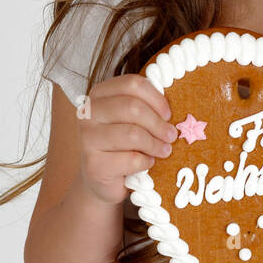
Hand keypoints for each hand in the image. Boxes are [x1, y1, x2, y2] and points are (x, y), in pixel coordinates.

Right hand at [75, 74, 177, 204]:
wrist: (102, 178)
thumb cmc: (122, 143)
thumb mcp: (132, 119)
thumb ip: (145, 106)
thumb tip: (176, 101)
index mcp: (99, 94)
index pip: (131, 84)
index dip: (156, 98)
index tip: (168, 114)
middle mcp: (87, 114)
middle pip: (132, 107)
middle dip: (158, 123)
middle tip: (171, 135)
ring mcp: (87, 140)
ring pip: (132, 134)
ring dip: (155, 144)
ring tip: (164, 150)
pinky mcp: (93, 166)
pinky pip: (131, 159)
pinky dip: (146, 162)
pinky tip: (147, 163)